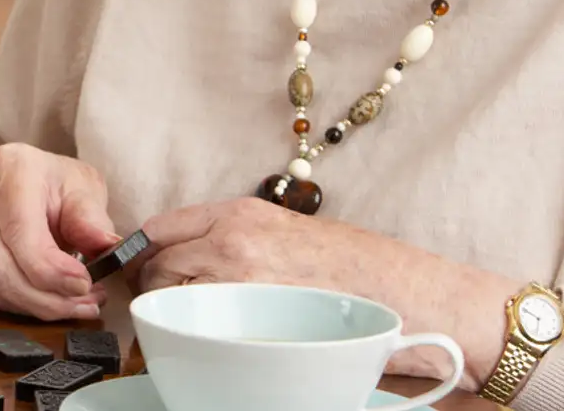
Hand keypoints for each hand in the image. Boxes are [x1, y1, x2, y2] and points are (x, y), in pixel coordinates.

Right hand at [0, 143, 119, 320]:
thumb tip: (105, 245)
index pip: (20, 231)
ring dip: (34, 305)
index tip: (84, 284)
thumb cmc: (59, 185)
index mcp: (10, 168)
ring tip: (73, 305)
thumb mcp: (86, 190)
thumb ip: (93, 219)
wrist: (35, 183)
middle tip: (83, 304)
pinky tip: (48, 301)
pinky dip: (19, 304)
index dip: (51, 270)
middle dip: (44, 297)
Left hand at [139, 198, 516, 387]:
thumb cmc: (364, 270)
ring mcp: (238, 284)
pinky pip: (196, 333)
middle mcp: (232, 242)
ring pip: (169, 299)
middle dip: (154, 287)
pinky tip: (210, 349)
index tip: (145, 271)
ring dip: (171, 315)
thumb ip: (242, 241)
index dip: (147, 254)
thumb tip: (194, 262)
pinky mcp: (251, 325)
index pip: (160, 228)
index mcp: (242, 215)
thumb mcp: (294, 234)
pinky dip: (193, 342)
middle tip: (166, 308)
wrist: (418, 300)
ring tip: (190, 330)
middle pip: (156, 265)